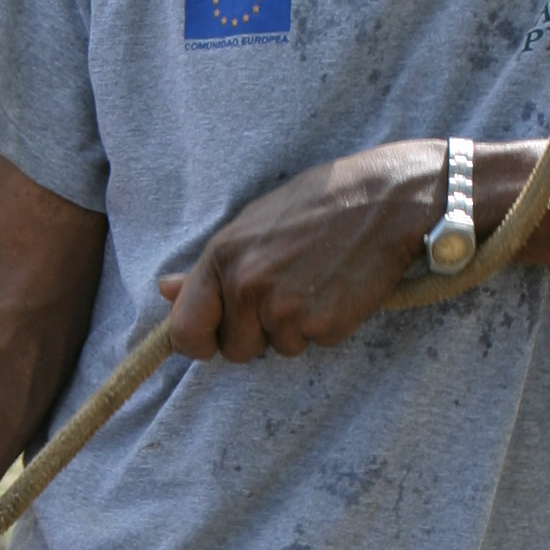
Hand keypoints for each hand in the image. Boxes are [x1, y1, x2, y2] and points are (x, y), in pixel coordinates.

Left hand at [158, 141, 444, 360]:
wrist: (384, 199)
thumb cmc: (318, 205)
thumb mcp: (253, 224)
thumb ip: (209, 267)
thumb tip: (165, 290)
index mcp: (223, 256)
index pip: (185, 329)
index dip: (199, 342)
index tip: (214, 339)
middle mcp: (248, 284)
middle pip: (235, 349)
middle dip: (259, 333)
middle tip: (289, 291)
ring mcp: (285, 307)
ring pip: (280, 348)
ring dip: (298, 327)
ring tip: (317, 282)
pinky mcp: (323, 324)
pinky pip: (317, 344)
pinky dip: (329, 325)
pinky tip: (340, 289)